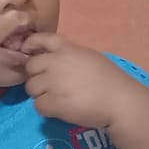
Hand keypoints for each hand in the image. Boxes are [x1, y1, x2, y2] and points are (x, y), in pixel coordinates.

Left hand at [22, 33, 141, 131]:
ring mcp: (53, 82)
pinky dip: (47, 109)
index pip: (41, 39)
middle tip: (50, 85)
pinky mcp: (53, 102)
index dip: (31, 44)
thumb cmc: (111, 80)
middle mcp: (57, 62)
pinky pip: (38, 105)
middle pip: (30, 67)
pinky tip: (61, 109)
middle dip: (37, 76)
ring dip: (41, 94)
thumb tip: (54, 61)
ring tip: (57, 99)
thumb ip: (70, 56)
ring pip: (31, 88)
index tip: (28, 51)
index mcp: (68, 49)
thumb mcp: (91, 58)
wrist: (120, 101)